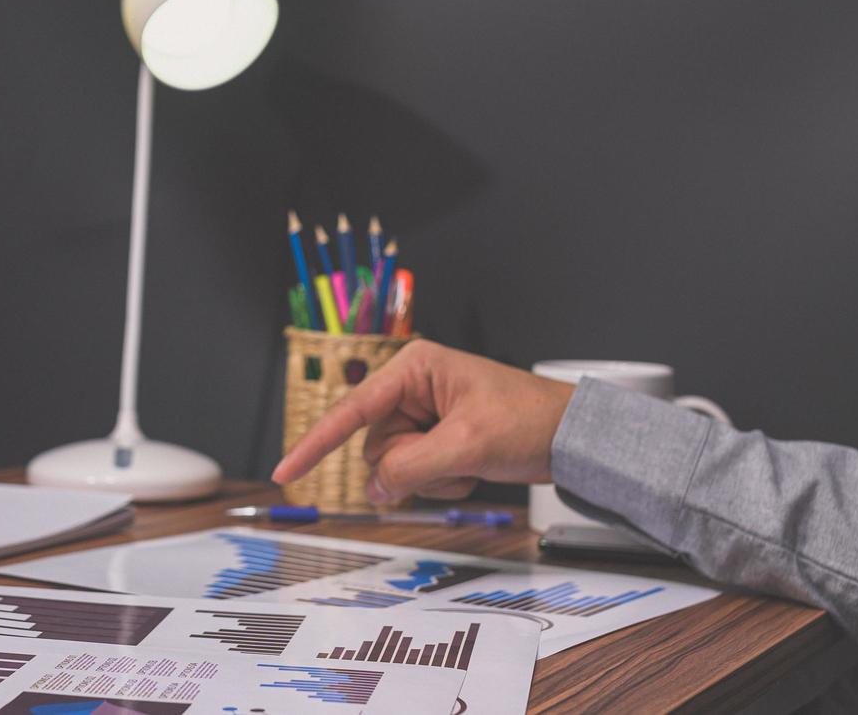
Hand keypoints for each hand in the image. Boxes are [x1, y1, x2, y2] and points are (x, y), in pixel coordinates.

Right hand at [272, 339, 575, 504]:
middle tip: (456, 461)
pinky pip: (414, 474)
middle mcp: (410, 388)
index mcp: (413, 369)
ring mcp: (422, 415)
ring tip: (471, 463)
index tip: (284, 470)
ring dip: (431, 478)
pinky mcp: (434, 438)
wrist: (572, 437)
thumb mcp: (467, 445)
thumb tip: (373, 488)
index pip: (352, 410)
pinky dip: (442, 482)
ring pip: (393, 466)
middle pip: (374, 447)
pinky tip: (473, 469)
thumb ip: (411, 467)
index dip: (315, 444)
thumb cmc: (529, 421)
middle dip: (411, 465)